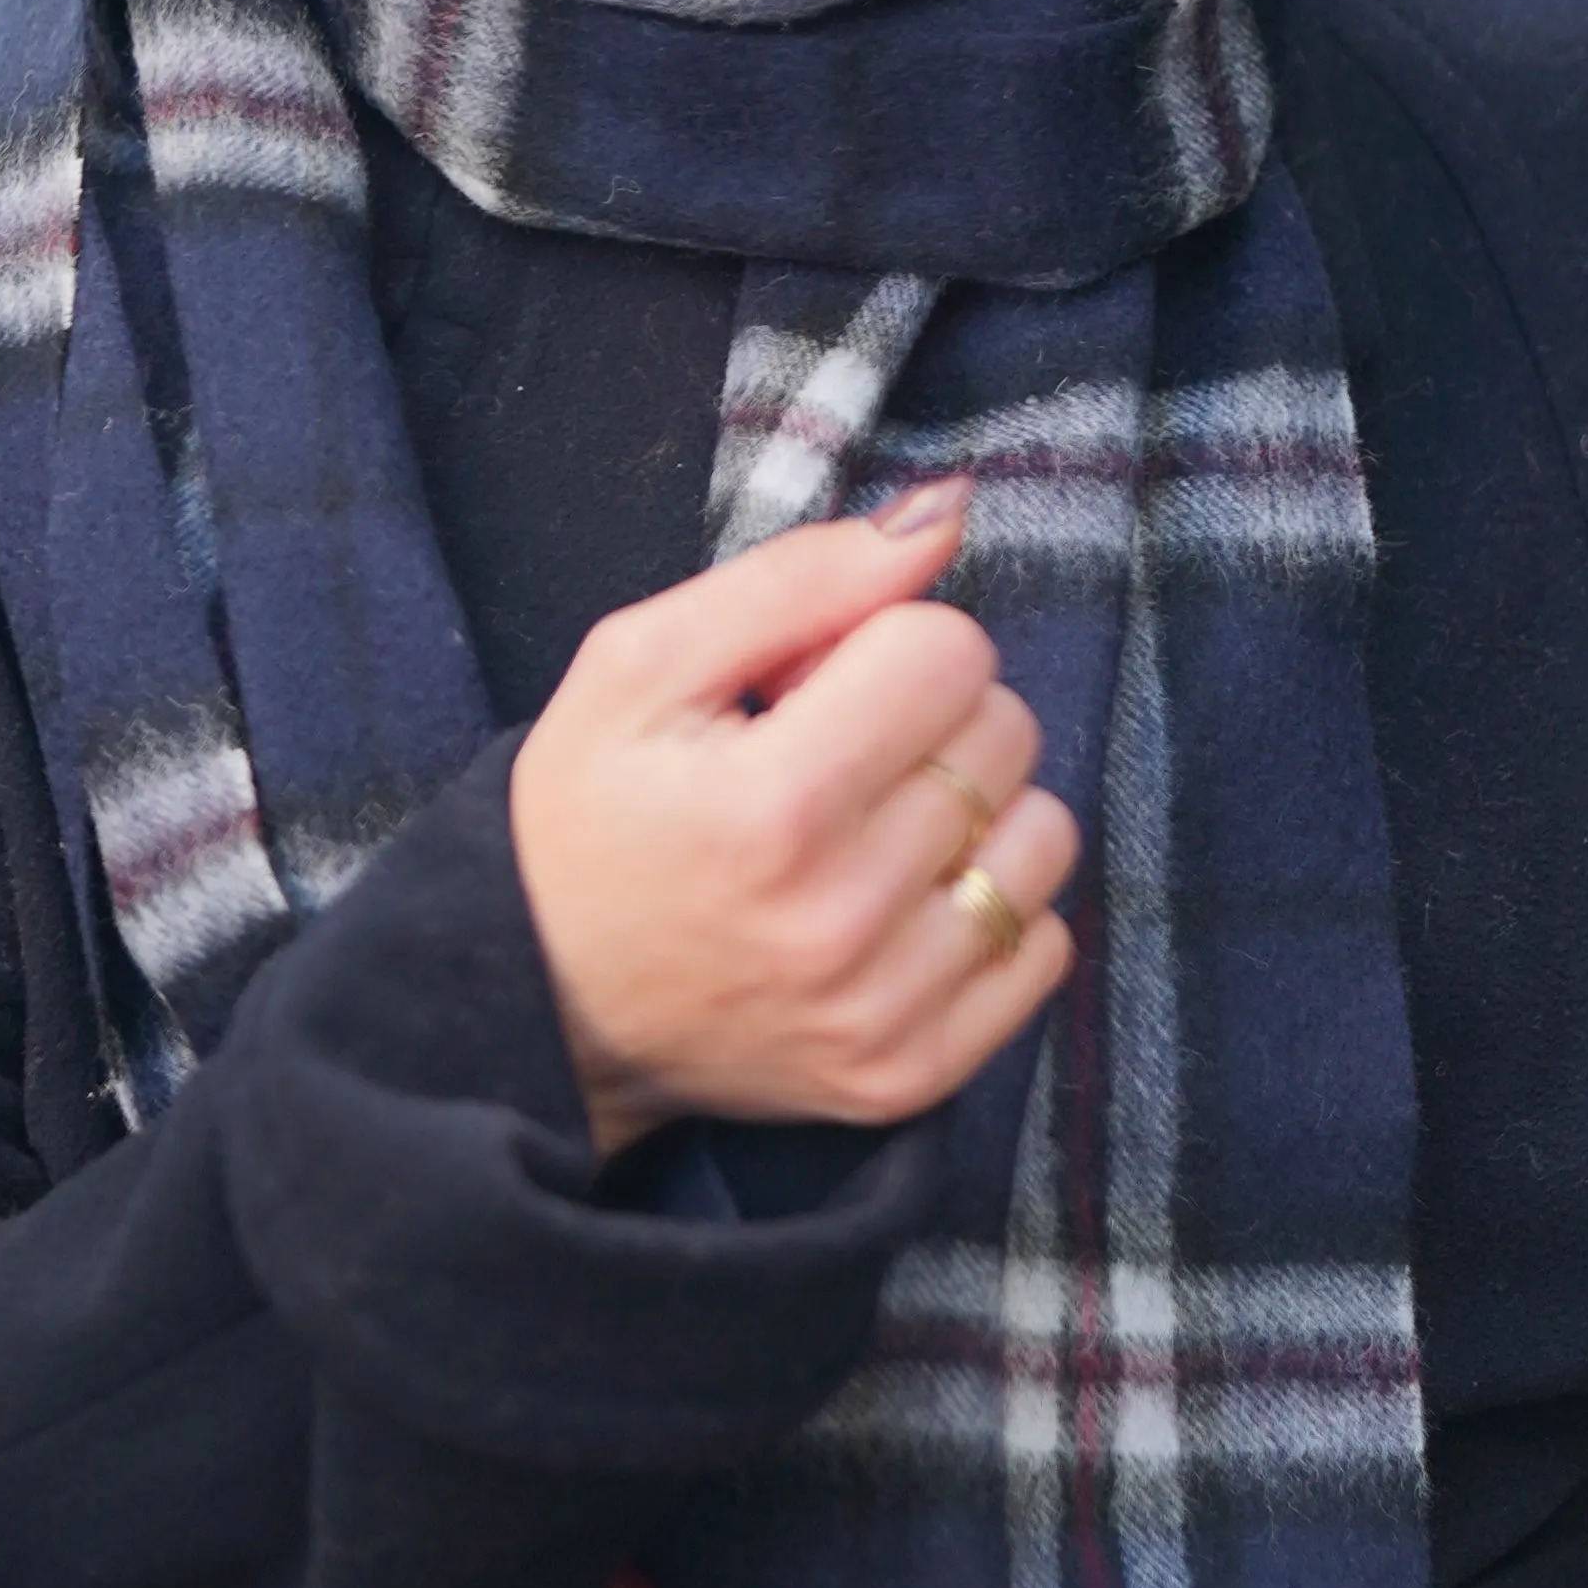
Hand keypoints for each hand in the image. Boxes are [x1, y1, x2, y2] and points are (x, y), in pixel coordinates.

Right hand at [508, 480, 1081, 1156]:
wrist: (542, 1006)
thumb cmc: (589, 815)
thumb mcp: (640, 663)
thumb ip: (800, 577)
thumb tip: (949, 513)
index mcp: (771, 804)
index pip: (949, 651)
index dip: (887, 640)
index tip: (818, 684)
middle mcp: (839, 917)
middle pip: (1005, 733)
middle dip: (933, 714)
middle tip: (838, 752)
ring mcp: (882, 1009)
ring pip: (1045, 837)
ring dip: (978, 810)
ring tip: (879, 825)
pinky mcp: (911, 1074)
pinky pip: (1045, 948)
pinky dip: (992, 908)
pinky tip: (903, 903)